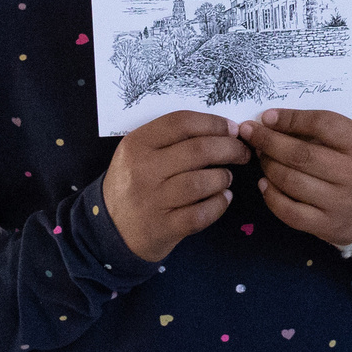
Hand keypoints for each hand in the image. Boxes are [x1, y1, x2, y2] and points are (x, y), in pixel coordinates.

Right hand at [103, 111, 249, 263]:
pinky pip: (201, 214)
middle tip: (242, 153)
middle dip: (230, 149)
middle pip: (199, 150)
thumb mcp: (139, 154)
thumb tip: (223, 128)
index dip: (215, 123)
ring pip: (202, 182)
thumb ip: (172, 139)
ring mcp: (152, 201)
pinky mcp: (163, 228)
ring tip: (227, 178)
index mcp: (137, 144)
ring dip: (224, 178)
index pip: (182, 122)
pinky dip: (219, 204)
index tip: (233, 129)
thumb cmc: (134, 184)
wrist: (109, 229)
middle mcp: (143, 170)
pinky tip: (223, 199)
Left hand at [242, 108, 351, 245]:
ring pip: (290, 181)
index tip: (266, 116)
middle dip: (268, 141)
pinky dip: (270, 195)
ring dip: (267, 166)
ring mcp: (339, 202)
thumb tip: (273, 122)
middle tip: (250, 133)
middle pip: (300, 154)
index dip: (290, 119)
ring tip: (261, 157)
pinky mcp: (326, 225)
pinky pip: (288, 211)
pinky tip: (264, 183)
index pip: (321, 124)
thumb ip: (320, 130)